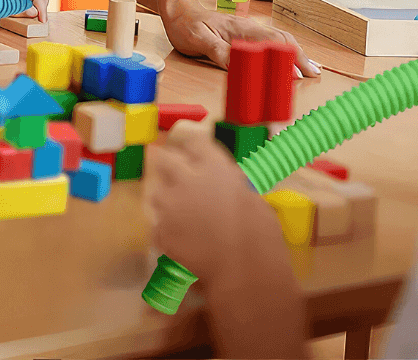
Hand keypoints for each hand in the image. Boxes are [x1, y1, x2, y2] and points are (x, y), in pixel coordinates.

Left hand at [145, 129, 277, 279]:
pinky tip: (177, 241)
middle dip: (165, 161)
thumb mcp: (255, 201)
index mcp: (215, 169)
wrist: (244, 274)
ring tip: (173, 210)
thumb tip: (231, 186)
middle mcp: (187, 181)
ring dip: (164, 199)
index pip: (196, 142)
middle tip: (166, 165)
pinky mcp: (162, 233)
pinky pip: (158, 227)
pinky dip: (166, 231)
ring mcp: (170, 207)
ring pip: (156, 194)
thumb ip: (236, 188)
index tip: (191, 149)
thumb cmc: (261, 237)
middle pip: (165, 160)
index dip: (192, 145)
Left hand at [162, 0, 319, 75]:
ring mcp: (248, 31)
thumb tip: (239, 64)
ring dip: (296, 53)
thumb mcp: (198, 41)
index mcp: (241, 29)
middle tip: (315, 74)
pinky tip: (290, 59)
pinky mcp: (245, 35)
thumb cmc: (186, 26)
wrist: (179, 10)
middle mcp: (249, 28)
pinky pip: (271, 42)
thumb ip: (219, 51)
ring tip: (311, 69)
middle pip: (282, 40)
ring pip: (279, 40)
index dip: (287, 58)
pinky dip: (286, 51)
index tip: (298, 75)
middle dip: (300, 56)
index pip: (272, 42)